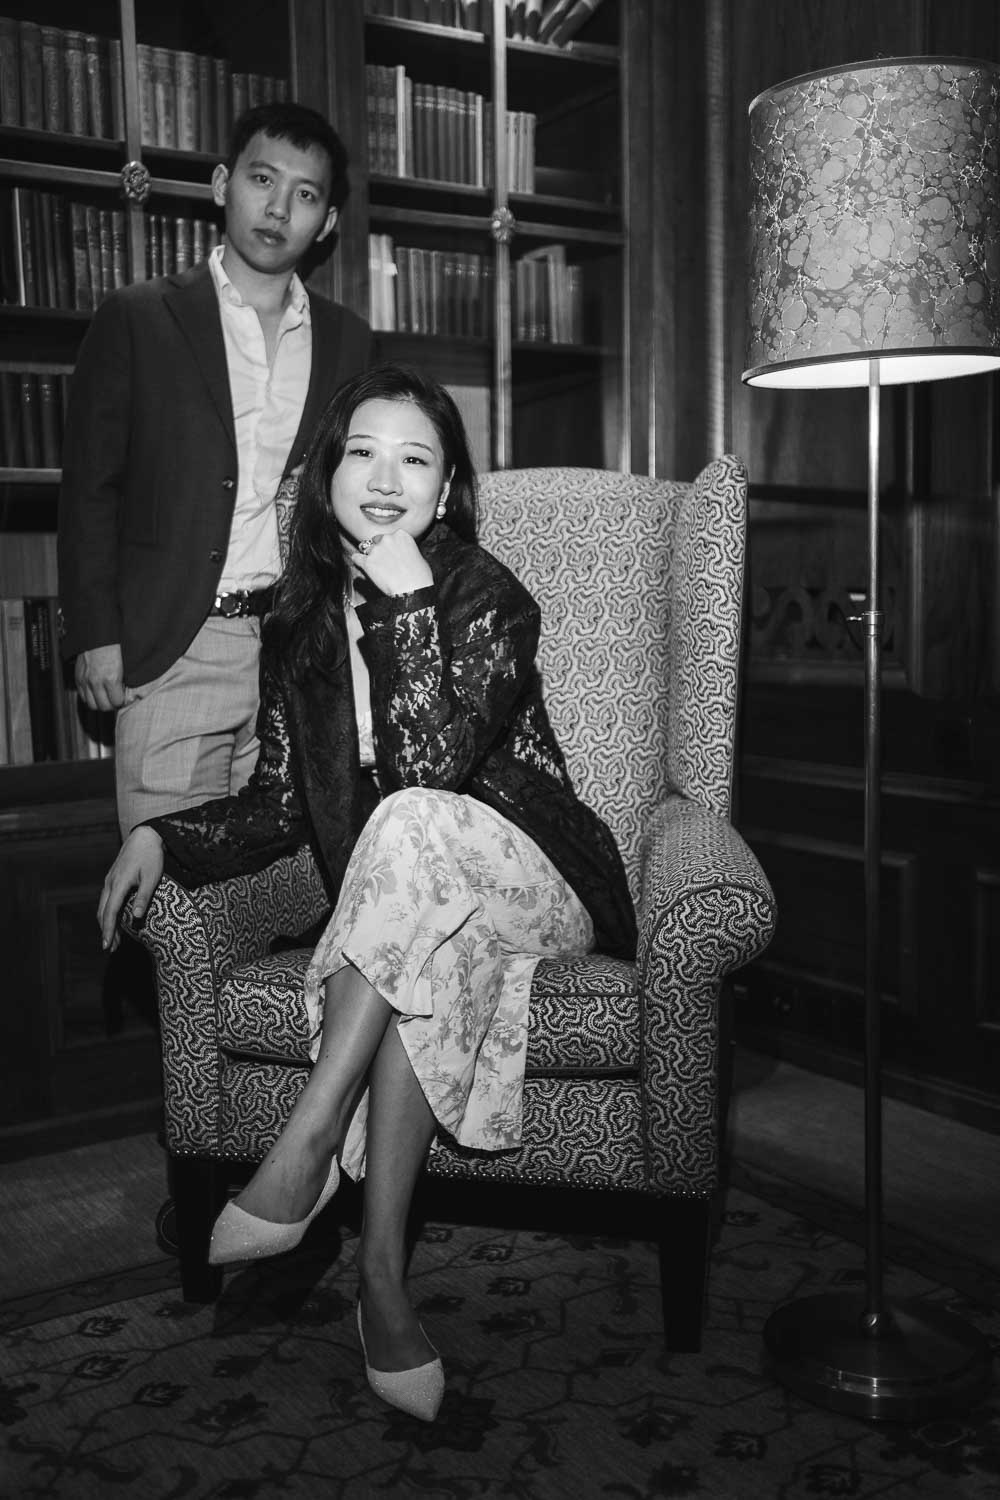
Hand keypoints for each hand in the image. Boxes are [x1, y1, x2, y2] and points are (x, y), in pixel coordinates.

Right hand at [76, 643, 125, 711]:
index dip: (122, 701)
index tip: (124, 699)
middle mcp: (96, 681)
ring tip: (106, 698)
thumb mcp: (124, 665)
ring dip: (100, 704)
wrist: (97, 636)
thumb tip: (126, 693)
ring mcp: (85, 680)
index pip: (117, 702)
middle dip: (111, 705)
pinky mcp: (78, 678)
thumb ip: (124, 680)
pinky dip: (90, 697)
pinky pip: (83, 696)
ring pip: (92, 705)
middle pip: (104, 706)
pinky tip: (96, 693)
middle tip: (115, 700)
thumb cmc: (112, 648)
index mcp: (111, 678)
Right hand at [98, 826, 163, 952]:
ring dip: (106, 923)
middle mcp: (110, 883)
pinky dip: (108, 912)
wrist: (144, 836)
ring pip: (103, 906)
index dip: (108, 930)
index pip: (110, 912)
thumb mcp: (152, 877)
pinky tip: (115, 919)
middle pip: (103, 912)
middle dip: (106, 930)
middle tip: (110, 948)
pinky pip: (107, 899)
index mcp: (119, 884)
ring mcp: (110, 880)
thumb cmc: (151, 856)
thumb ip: (143, 897)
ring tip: (113, 939)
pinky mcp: (113, 878)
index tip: (107, 945)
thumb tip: (136, 917)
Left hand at [351, 532, 433, 596]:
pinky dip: (358, 561)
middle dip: (378, 549)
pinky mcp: (367, 562)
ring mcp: (376, 550)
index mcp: (401, 535)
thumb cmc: (420, 577)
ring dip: (370, 556)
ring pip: (366, 549)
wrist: (413, 590)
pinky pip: (356, 558)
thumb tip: (403, 553)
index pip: (389, 536)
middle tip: (383, 561)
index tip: (391, 553)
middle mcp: (387, 539)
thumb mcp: (419, 556)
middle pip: (376, 540)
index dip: (389, 545)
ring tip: (376, 567)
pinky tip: (362, 565)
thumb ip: (407, 550)